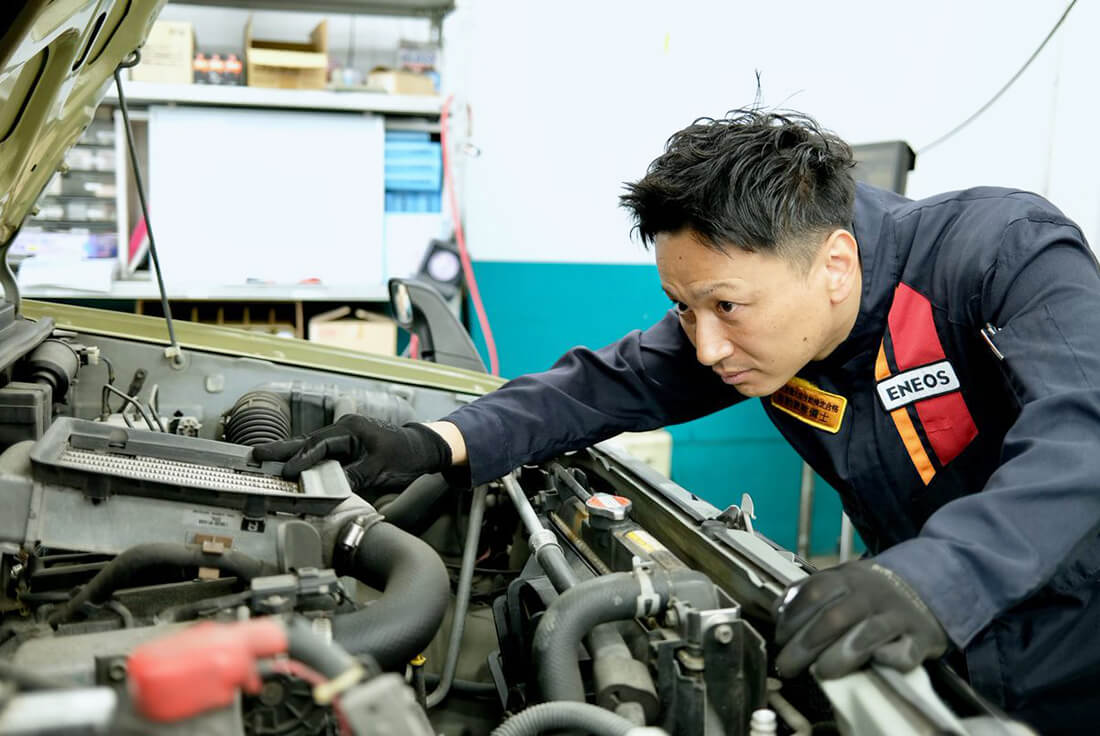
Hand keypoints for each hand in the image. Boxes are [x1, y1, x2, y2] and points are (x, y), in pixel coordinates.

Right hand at [251, 415, 451, 491]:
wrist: (425, 448)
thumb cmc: (406, 456)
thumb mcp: (379, 470)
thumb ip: (352, 478)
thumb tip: (328, 489)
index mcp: (350, 430)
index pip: (318, 446)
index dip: (300, 460)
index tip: (284, 473)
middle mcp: (344, 429)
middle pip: (307, 441)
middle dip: (281, 449)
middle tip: (256, 454)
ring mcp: (345, 437)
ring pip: (312, 446)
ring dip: (290, 454)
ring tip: (265, 458)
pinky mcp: (347, 446)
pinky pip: (322, 452)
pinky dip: (306, 459)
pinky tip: (293, 466)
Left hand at [774, 559, 947, 678]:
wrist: (927, 586)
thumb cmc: (871, 593)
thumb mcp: (841, 581)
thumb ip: (810, 594)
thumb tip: (778, 613)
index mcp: (847, 578)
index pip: (814, 593)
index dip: (792, 617)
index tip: (780, 639)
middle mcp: (871, 593)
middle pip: (834, 618)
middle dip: (805, 645)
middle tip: (787, 667)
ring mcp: (897, 615)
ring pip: (867, 634)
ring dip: (839, 656)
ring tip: (820, 673)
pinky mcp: (921, 638)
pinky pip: (906, 651)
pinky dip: (889, 659)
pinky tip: (874, 664)